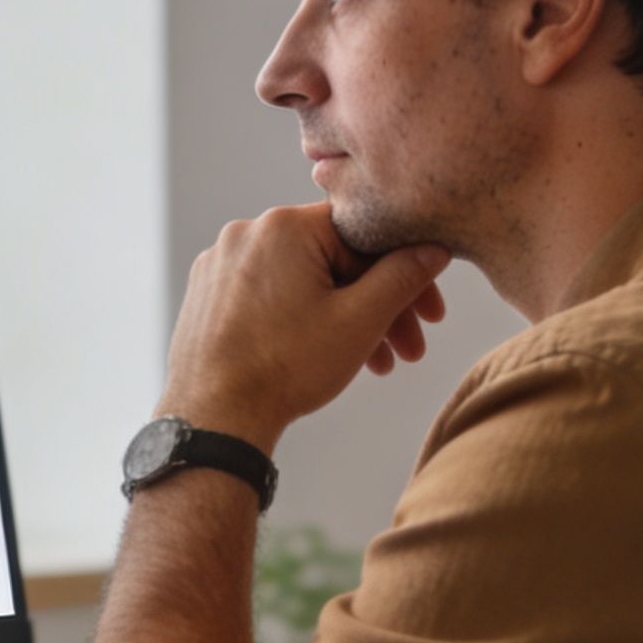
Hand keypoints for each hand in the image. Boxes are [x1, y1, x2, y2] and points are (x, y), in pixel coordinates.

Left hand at [156, 204, 449, 450]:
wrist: (214, 416)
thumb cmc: (285, 368)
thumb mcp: (360, 320)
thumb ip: (403, 276)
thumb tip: (433, 249)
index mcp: (284, 226)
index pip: (364, 235)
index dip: (405, 273)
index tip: (428, 314)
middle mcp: (247, 233)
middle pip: (334, 260)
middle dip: (378, 305)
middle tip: (410, 349)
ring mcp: (222, 263)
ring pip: (304, 280)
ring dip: (345, 318)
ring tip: (376, 364)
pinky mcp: (209, 292)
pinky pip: (271, 294)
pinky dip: (303, 318)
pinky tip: (327, 355)